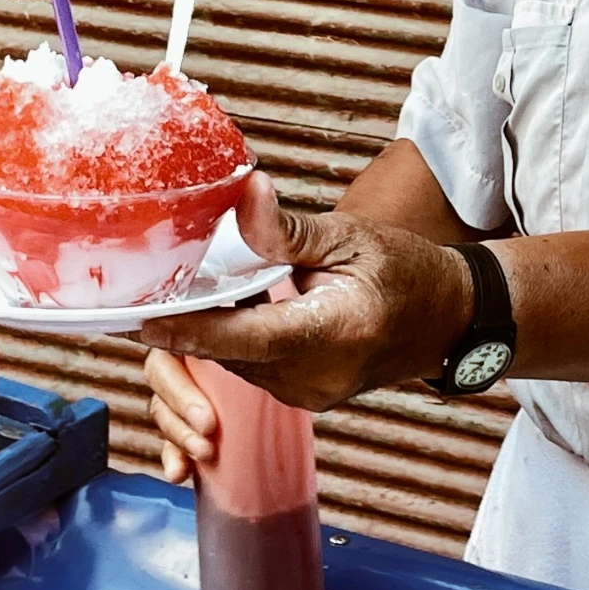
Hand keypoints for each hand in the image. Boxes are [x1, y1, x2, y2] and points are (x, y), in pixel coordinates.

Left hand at [137, 172, 474, 441]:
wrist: (451, 319)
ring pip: (235, 363)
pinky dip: (237, 339)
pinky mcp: (306, 396)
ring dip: (213, 330)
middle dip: (188, 322)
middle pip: (227, 352)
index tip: (136, 315)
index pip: (240, 337)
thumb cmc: (408, 271)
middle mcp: (316, 377)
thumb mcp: (350, 237)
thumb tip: (243, 193)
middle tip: (147, 284)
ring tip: (189, 288)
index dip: (183, 328)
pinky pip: (253, 368)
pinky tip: (234, 306)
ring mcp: (311, 394)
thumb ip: (287, 231)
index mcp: (331, 334)